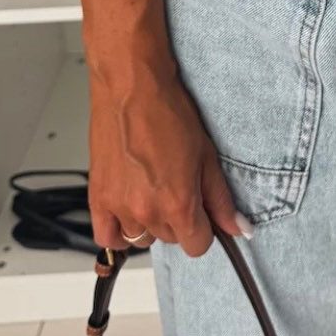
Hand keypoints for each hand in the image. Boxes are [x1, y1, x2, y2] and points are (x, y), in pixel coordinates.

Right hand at [87, 61, 252, 254]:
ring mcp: (119, 207)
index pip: (197, 246)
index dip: (204, 230)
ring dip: (150, 223)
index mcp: (178, 203)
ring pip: (141, 239)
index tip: (201, 213)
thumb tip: (238, 228)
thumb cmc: (167, 113)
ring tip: (151, 191)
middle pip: (171, 240)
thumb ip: (221, 199)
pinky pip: (107, 238)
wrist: (131, 88)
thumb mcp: (206, 155)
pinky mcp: (97, 198)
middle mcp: (147, 211)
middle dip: (178, 220)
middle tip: (176, 188)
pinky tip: (129, 211)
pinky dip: (118, 232)